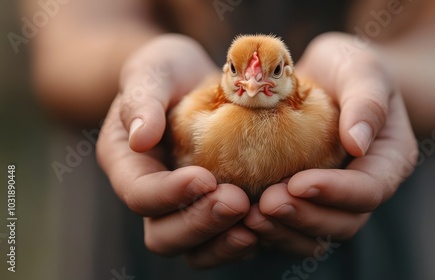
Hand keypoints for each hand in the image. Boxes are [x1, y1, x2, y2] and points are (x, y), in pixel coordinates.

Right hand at [96, 35, 256, 267]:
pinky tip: (268, 219)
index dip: (168, 194)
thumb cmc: (170, 72)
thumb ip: (141, 99)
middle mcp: (154, 196)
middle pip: (164, 235)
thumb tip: (140, 139)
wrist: (195, 82)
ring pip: (195, 248)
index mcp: (129, 166)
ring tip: (256, 221)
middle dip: (199, 223)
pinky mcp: (214, 209)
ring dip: (224, 241)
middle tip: (237, 201)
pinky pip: (224, 240)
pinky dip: (244, 238)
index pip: (139, 194)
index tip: (204, 178)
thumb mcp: (153, 71)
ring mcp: (185, 207)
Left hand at [244, 32, 417, 254]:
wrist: (324, 75)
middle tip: (266, 205)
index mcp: (388, 160)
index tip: (298, 182)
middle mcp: (364, 187)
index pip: (370, 189)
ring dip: (284, 231)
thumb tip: (358, 142)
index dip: (336, 192)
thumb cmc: (347, 67)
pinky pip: (292, 227)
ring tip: (250, 217)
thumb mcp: (362, 68)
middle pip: (343, 222)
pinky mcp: (305, 199)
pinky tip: (242, 217)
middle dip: (305, 217)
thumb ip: (367, 101)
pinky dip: (270, 229)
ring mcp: (333, 198)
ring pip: (316, 234)